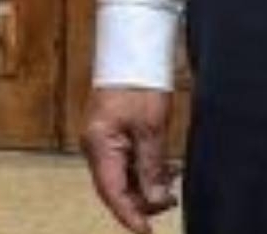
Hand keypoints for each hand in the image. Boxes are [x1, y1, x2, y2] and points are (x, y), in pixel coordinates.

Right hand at [80, 86, 178, 232]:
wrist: (133, 51)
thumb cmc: (138, 83)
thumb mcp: (152, 129)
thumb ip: (152, 167)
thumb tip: (156, 199)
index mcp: (99, 144)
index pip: (112, 192)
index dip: (130, 215)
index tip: (147, 231)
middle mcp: (96, 146)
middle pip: (115, 188)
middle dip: (141, 200)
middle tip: (169, 201)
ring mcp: (102, 140)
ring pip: (121, 177)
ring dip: (144, 185)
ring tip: (171, 183)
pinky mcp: (111, 134)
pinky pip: (125, 162)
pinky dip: (143, 171)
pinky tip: (163, 169)